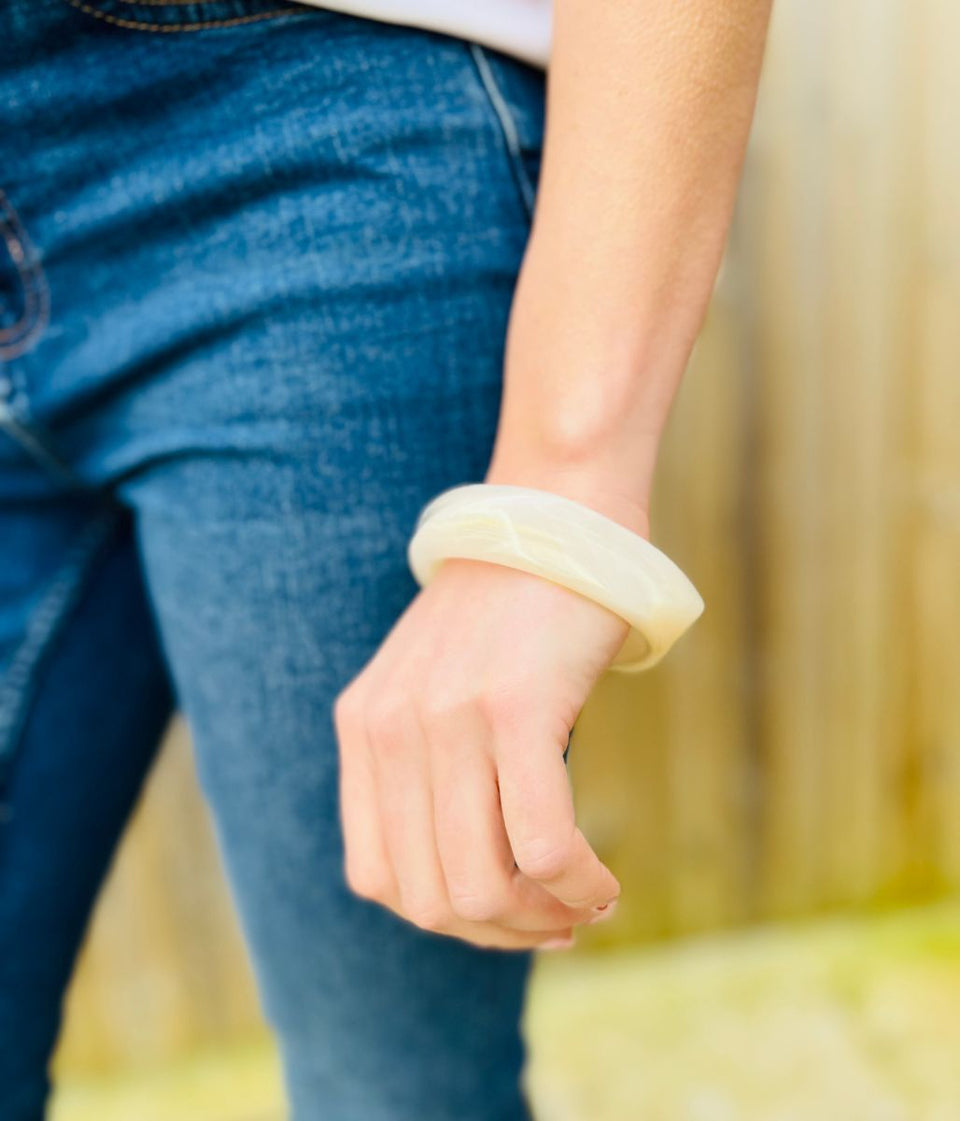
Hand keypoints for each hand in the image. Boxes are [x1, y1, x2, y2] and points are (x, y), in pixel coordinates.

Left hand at [333, 553, 630, 949]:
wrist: (552, 521)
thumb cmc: (508, 614)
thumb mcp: (436, 685)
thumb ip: (427, 764)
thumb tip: (471, 877)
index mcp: (364, 727)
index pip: (377, 877)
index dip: (445, 920)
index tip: (506, 917)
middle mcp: (392, 729)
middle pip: (430, 899)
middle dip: (498, 934)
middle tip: (555, 924)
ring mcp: (448, 720)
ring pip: (482, 888)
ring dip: (540, 921)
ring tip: (583, 906)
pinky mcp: (515, 710)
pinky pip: (543, 846)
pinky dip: (578, 887)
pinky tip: (603, 883)